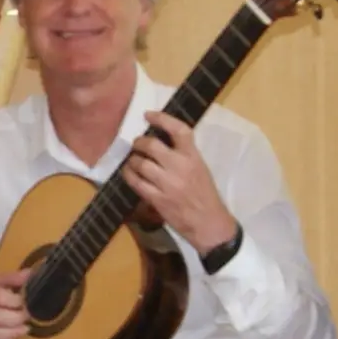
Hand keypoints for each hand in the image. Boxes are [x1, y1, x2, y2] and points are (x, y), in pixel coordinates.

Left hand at [120, 111, 236, 253]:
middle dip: (139, 142)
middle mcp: (180, 166)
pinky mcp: (157, 198)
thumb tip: (161, 140)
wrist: (209, 223)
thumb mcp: (200, 168)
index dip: (161, 118)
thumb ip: (184, 154)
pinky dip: (129, 174)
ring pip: (140, 163)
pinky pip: (136, 182)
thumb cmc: (205, 194)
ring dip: (132, 159)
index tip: (148, 115)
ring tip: (133, 161)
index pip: (179, 130)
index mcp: (193, 157)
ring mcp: (167, 183)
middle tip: (137, 144)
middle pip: (152, 145)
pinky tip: (129, 173)